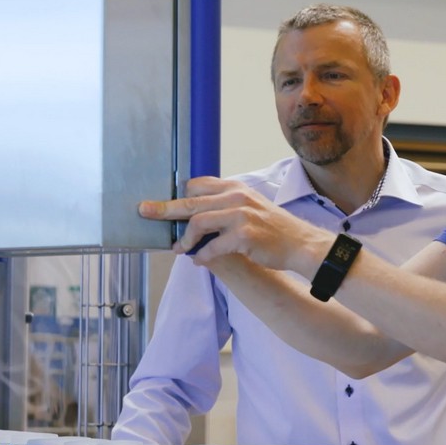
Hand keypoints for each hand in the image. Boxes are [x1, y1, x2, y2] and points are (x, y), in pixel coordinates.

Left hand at [138, 176, 330, 273]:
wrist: (300, 243)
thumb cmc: (272, 229)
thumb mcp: (250, 207)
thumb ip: (225, 206)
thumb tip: (194, 214)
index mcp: (235, 188)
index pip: (198, 184)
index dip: (180, 194)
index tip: (164, 204)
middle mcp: (237, 197)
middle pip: (191, 200)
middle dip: (164, 208)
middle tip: (145, 212)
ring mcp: (241, 215)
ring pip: (198, 222)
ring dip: (185, 239)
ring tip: (180, 249)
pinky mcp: (245, 235)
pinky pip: (213, 246)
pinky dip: (203, 255)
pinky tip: (200, 260)